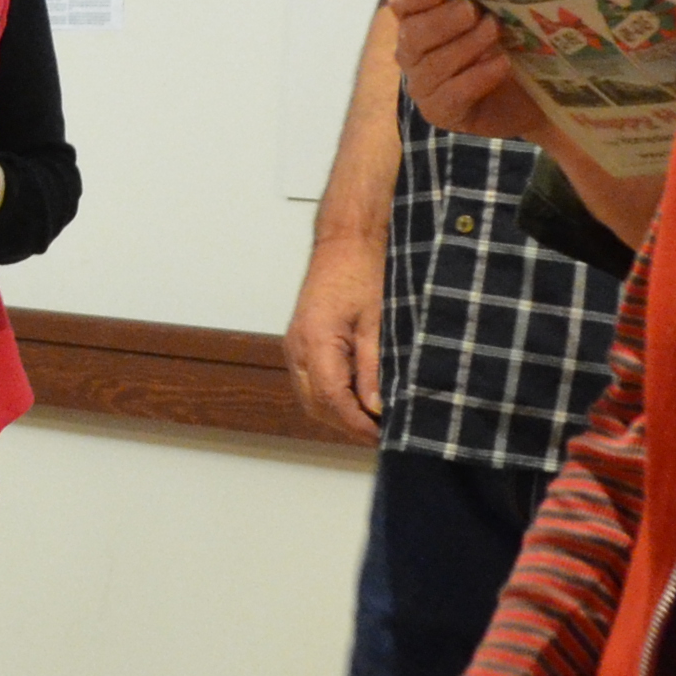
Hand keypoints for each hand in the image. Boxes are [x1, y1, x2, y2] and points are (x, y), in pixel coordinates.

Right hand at [287, 231, 382, 436]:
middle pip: (316, 405)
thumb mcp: (378, 322)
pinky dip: (331, 395)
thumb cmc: (363, 270)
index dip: (356, 424)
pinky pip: (310, 381)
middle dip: (346, 423)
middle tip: (381, 430)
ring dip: (338, 412)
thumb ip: (373, 368)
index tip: (381, 435)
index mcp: (315, 341)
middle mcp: (297, 347)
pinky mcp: (299, 342)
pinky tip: (358, 394)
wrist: (346, 240)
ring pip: (310, 397)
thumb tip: (374, 407)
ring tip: (372, 416)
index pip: (332, 399)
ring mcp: (294, 345)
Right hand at [391, 0, 548, 145]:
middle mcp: (411, 50)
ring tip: (496, 31)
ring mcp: (422, 83)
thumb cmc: (504, 42)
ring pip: (432, 65)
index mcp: (417, 16)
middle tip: (473, 10)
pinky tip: (502, 63)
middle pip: (412, 33)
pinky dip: (478, 77)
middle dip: (443, 21)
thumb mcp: (493, 10)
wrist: (526, 93)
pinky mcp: (439, 112)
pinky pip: (451, 94)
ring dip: (467, 46)